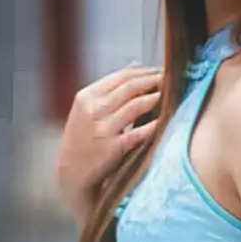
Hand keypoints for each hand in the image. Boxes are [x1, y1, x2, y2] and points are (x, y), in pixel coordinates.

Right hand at [56, 66, 161, 216]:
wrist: (72, 171)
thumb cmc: (84, 138)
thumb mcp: (86, 110)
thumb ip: (107, 92)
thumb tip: (138, 70)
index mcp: (86, 97)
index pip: (120, 77)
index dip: (143, 72)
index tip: (159, 71)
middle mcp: (93, 110)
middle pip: (130, 87)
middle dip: (152, 81)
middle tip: (168, 80)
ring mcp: (102, 129)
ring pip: (136, 106)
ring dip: (155, 98)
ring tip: (168, 95)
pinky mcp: (113, 148)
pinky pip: (138, 132)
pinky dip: (153, 124)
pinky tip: (164, 119)